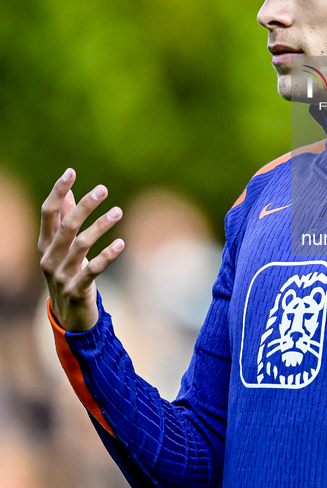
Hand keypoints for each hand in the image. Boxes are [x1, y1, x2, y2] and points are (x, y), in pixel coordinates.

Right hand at [39, 168, 124, 331]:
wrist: (69, 315)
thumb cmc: (69, 273)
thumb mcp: (63, 249)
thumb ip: (63, 222)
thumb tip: (67, 193)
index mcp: (45, 244)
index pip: (48, 213)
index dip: (58, 192)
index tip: (71, 172)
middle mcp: (49, 258)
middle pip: (66, 226)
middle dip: (84, 206)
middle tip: (103, 189)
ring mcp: (61, 275)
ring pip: (81, 245)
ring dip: (101, 226)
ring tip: (118, 212)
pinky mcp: (76, 290)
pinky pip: (93, 269)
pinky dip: (107, 256)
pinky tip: (121, 244)